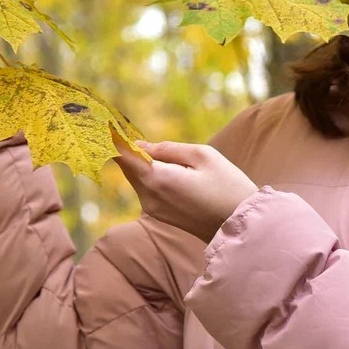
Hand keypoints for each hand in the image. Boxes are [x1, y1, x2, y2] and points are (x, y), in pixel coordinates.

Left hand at [113, 140, 259, 243]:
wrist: (241, 226)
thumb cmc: (227, 186)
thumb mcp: (203, 156)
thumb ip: (169, 149)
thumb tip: (142, 146)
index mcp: (158, 180)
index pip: (123, 155)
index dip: (113, 138)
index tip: (107, 122)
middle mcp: (149, 197)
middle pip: (127, 166)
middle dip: (125, 147)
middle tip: (124, 126)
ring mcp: (153, 209)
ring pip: (137, 177)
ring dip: (139, 161)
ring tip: (148, 145)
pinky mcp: (160, 215)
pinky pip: (147, 189)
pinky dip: (149, 174)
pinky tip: (165, 166)